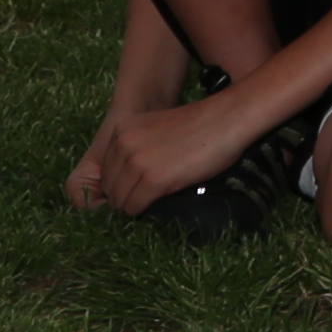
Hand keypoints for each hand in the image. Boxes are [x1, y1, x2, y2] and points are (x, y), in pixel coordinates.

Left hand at [67, 89, 262, 216]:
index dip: (119, 182)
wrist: (225, 120)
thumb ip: (138, 148)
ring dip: (131, 206)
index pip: (106, 170)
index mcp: (121, 130)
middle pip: (109, 186)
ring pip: (119, 200)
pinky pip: (134, 207)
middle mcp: (123, 145)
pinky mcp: (152, 180)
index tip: (134, 189)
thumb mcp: (156, 130)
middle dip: (123, 196)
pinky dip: (142, 212)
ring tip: (149, 205)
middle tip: (142, 200)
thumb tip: (130, 178)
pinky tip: (155, 206)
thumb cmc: (198, 125)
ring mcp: (136, 163)